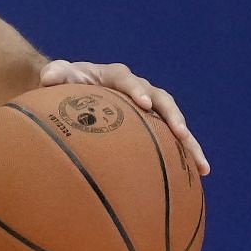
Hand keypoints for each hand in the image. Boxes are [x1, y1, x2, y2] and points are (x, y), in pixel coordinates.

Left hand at [38, 59, 209, 176]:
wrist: (74, 89)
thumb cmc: (65, 83)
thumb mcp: (57, 75)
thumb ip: (55, 74)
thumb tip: (49, 77)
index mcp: (116, 76)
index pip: (129, 81)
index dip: (137, 90)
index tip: (144, 104)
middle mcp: (139, 89)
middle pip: (163, 101)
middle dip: (173, 117)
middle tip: (180, 133)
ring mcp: (149, 108)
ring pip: (174, 123)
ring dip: (189, 143)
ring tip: (201, 166)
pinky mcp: (152, 125)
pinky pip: (171, 141)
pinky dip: (184, 156)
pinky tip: (196, 177)